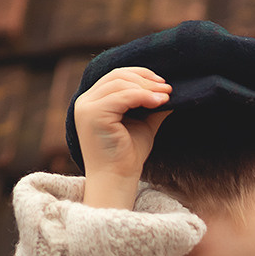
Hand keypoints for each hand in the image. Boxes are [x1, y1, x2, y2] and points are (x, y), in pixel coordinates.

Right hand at [74, 68, 171, 210]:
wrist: (117, 180)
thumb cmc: (128, 157)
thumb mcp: (142, 125)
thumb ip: (151, 107)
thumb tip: (168, 92)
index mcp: (93, 102)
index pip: (116, 77)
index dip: (140, 75)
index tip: (162, 84)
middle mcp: (85, 101)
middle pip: (117, 76)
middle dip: (145, 79)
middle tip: (168, 88)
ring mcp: (87, 107)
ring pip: (120, 83)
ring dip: (147, 88)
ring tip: (166, 96)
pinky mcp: (93, 114)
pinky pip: (122, 96)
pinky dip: (143, 96)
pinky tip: (160, 102)